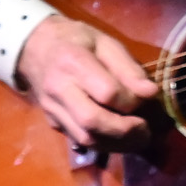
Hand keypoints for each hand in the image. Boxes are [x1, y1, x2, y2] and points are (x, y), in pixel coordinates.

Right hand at [14, 15, 158, 150]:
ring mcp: (53, 108)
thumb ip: (128, 68)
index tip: (147, 97)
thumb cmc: (75, 41)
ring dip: (117, 143)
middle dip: (125, 130)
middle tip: (146, 128)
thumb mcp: (105, 43)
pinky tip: (119, 138)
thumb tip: (151, 93)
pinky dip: (104, 144)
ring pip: (86, 138)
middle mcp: (59, 89)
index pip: (107, 92)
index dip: (131, 100)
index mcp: (73, 62)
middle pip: (93, 121)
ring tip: (138, 138)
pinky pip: (79, 140)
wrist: (33, 48)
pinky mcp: (52, 121)